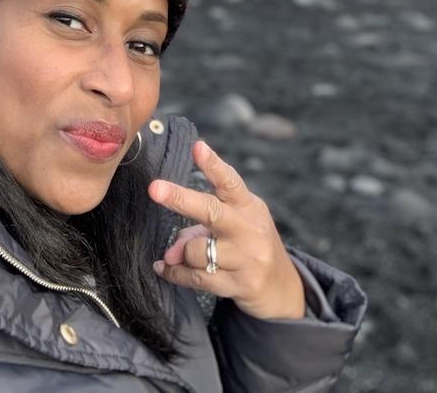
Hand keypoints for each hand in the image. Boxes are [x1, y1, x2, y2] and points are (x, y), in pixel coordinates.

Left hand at [148, 140, 305, 319]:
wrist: (281, 287)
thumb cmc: (249, 245)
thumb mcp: (234, 226)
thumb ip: (200, 228)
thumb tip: (171, 251)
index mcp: (248, 206)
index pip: (230, 181)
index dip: (213, 164)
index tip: (198, 147)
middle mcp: (248, 229)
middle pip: (211, 211)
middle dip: (181, 199)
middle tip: (154, 189)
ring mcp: (246, 259)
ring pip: (197, 251)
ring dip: (181, 253)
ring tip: (179, 254)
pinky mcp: (240, 285)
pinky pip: (196, 279)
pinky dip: (176, 273)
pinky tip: (165, 268)